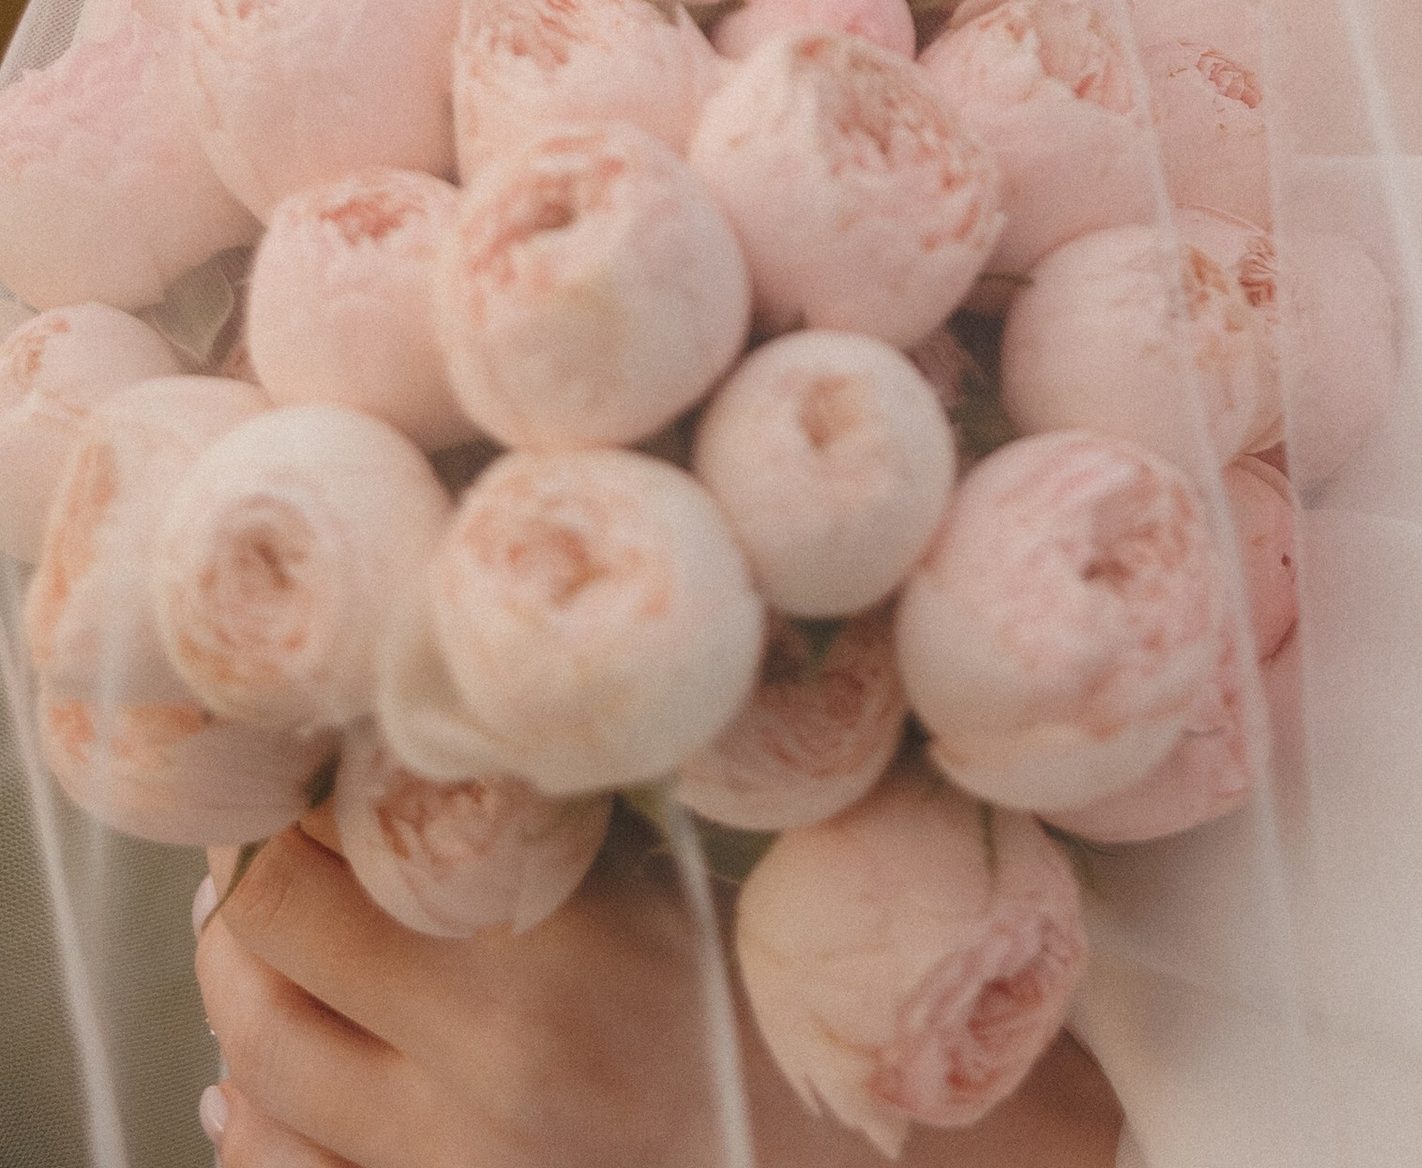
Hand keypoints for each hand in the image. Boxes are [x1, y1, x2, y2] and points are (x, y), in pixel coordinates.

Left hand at [195, 807, 1122, 1165]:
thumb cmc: (759, 1008)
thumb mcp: (664, 889)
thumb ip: (543, 824)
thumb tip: (412, 725)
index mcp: (541, 979)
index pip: (320, 866)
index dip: (292, 803)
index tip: (309, 757)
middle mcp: (473, 1092)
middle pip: (260, 965)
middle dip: (245, 891)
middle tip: (271, 841)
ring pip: (251, 1081)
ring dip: (246, 999)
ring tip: (269, 939)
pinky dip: (263, 1113)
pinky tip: (289, 1066)